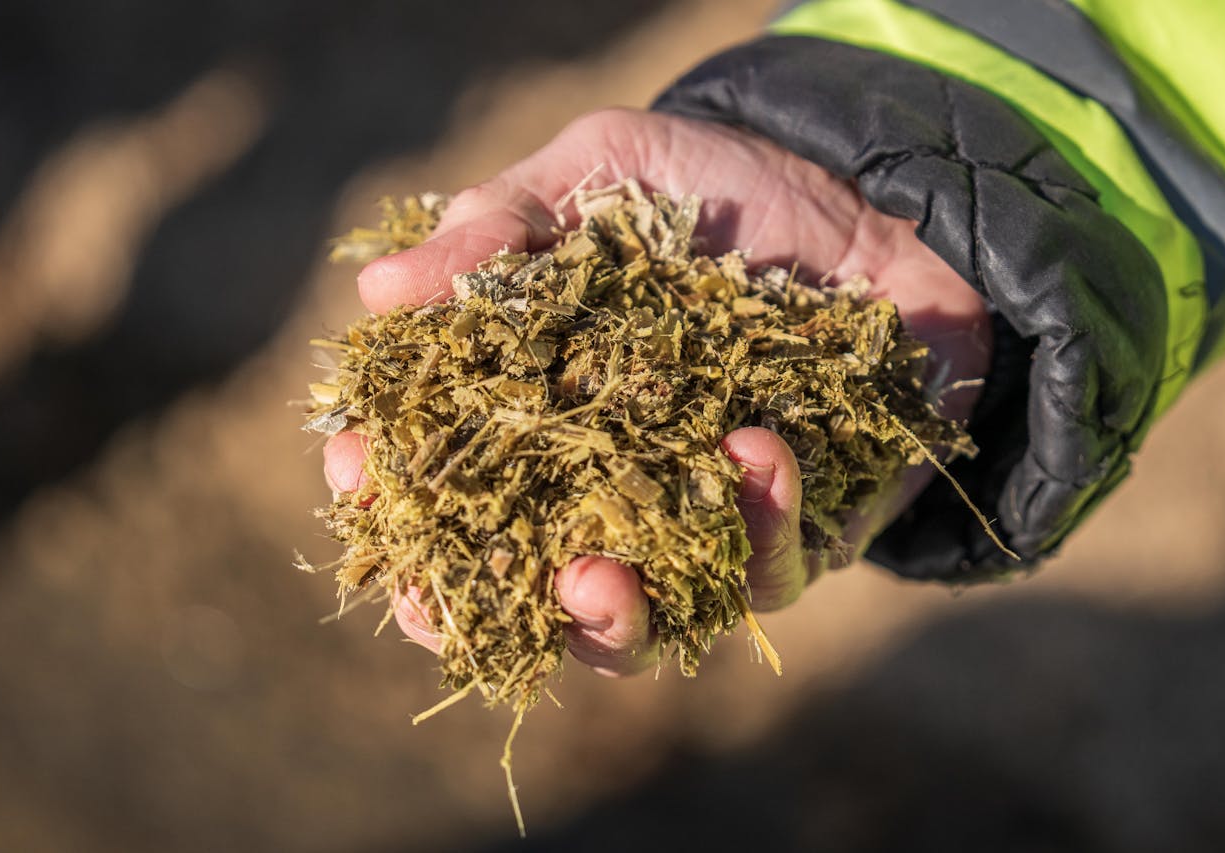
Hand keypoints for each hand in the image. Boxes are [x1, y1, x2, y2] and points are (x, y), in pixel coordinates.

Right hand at [322, 108, 990, 675]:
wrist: (868, 201)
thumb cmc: (714, 189)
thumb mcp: (600, 172)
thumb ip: (502, 226)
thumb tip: (378, 289)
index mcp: (539, 421)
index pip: (444, 486)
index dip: (390, 494)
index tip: (356, 466)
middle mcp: (605, 492)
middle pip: (518, 592)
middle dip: (475, 606)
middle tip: (443, 599)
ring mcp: (694, 528)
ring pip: (635, 632)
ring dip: (606, 622)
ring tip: (593, 574)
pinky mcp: (792, 538)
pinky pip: (768, 573)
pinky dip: (755, 523)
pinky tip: (750, 444)